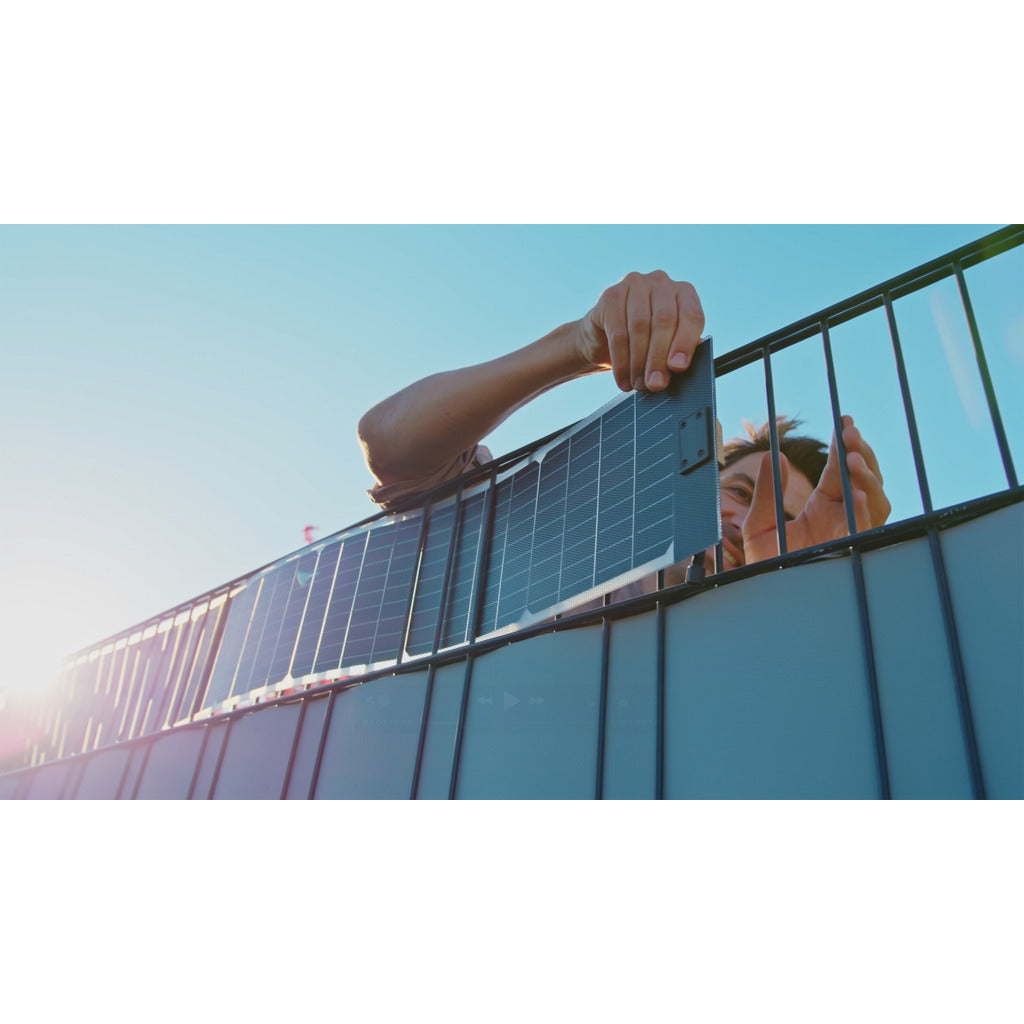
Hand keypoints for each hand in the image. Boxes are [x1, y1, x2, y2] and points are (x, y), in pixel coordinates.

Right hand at [575, 270, 705, 392]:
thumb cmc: (645, 344)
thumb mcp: (667, 347)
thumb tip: (679, 367)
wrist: (606, 339)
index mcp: (684, 292)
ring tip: (638, 384)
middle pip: (664, 320)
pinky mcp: (611, 295)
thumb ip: (678, 353)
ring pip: (639, 326)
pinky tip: (623, 379)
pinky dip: (621, 361)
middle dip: (658, 357)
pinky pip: (617, 332)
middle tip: (655, 384)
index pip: (691, 315)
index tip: (678, 367)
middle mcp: (661, 283)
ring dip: (638, 362)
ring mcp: (635, 284)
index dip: (685, 343)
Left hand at [742, 416, 890, 562]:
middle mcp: (842, 518)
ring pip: (876, 500)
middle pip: (864, 480)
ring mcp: (850, 534)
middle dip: (860, 454)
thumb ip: (767, 492)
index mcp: (824, 508)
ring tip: (851, 459)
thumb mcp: (760, 525)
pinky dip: (866, 512)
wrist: (767, 596)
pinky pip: (867, 530)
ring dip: (867, 478)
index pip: (840, 471)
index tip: (844, 422)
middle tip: (850, 433)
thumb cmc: (767, 566)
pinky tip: (858, 496)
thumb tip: (775, 457)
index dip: (844, 447)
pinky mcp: (852, 551)